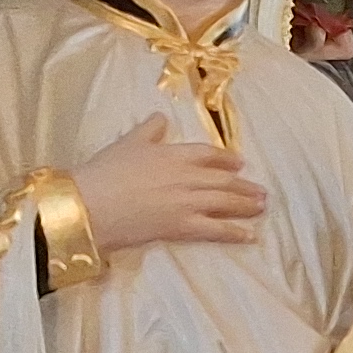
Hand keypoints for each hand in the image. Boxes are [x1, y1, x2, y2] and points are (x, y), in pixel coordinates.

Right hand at [71, 114, 263, 251]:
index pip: (208, 154)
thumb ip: (148, 130)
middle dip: (244, 186)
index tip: (239, 163)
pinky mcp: (183, 226)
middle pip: (223, 181)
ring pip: (225, 203)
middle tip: (262, 192)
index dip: (225, 159)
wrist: (90, 204)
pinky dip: (236, 233)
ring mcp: (188, 202)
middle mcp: (187, 177)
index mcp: (173, 154)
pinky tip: (251, 235)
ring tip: (261, 207)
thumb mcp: (127, 142)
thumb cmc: (104, 172)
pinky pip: (217, 230)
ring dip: (246, 205)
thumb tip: (161, 117)